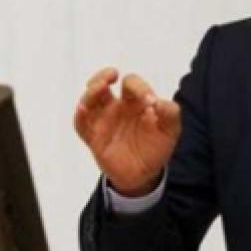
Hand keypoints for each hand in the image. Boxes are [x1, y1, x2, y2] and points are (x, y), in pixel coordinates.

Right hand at [73, 68, 181, 196]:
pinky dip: (80, 115)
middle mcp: (115, 107)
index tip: (149, 101)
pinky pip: (81, 124)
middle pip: (103, 83)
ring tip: (99, 88)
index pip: (131, 84)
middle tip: (112, 75)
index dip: (138, 87)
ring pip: (89, 100)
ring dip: (91, 92)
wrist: (144, 175)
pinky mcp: (93, 137)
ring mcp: (103, 121)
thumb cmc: (155, 147)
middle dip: (104, 75)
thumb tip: (159, 102)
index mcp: (134, 101)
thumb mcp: (170, 130)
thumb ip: (170, 113)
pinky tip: (83, 109)